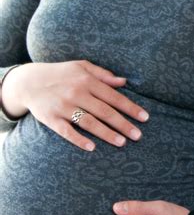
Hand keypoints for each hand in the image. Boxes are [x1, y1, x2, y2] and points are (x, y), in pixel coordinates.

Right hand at [1, 60, 148, 150]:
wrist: (28, 82)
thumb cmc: (60, 74)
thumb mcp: (81, 67)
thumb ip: (103, 74)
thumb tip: (124, 82)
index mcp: (87, 80)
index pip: (113, 96)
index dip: (130, 108)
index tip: (144, 118)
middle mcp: (76, 93)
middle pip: (104, 111)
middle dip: (123, 124)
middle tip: (138, 135)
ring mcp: (63, 107)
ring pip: (89, 122)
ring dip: (106, 134)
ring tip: (122, 142)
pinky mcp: (51, 119)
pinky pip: (67, 131)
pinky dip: (79, 140)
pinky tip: (92, 147)